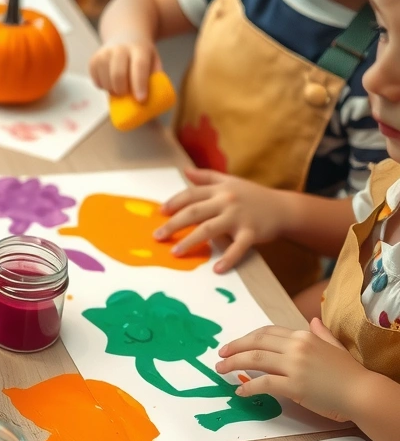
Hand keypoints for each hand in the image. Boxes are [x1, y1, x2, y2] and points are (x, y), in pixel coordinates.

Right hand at [88, 36, 161, 101]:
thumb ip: (154, 76)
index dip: (139, 84)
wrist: (125, 35)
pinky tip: (111, 81)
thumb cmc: (142, 54)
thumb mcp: (153, 60)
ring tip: (120, 87)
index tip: (141, 99)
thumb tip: (154, 98)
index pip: (139, 66)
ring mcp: (104, 53)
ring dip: (113, 91)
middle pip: (118, 75)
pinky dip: (104, 87)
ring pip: (106, 82)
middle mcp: (120, 48)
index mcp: (139, 49)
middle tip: (127, 95)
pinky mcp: (93, 60)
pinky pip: (97, 82)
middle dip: (123, 91)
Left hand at [154, 168, 287, 272]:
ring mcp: (239, 217)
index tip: (159, 213)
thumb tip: (184, 171)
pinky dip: (228, 259)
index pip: (190, 194)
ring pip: (209, 229)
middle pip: (194, 212)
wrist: (284, 208)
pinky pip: (238, 247)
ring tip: (175, 252)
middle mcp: (226, 201)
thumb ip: (206, 177)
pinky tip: (217, 269)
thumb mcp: (230, 181)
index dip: (173, 203)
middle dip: (173, 225)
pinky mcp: (251, 233)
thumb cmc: (252, 195)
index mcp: (219, 189)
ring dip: (190, 241)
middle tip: (157, 237)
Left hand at [215, 318, 366, 422]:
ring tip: (221, 370)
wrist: (363, 393)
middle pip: (255, 343)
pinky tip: (240, 390)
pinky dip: (248, 386)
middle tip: (220, 356)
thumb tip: (313, 321)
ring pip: (254, 360)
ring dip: (233, 364)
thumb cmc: (350, 373)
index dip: (246, 338)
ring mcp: (295, 366)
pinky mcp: (295, 386)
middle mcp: (296, 347)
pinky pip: (264, 384)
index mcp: (303, 336)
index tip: (234, 344)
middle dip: (234, 348)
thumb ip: (321, 333)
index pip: (266, 332)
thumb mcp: (334, 347)